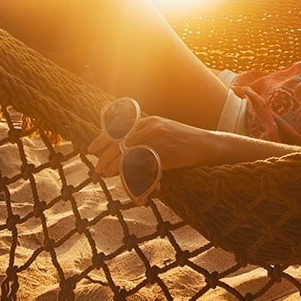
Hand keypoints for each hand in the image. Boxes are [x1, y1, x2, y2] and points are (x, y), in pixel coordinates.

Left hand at [86, 114, 218, 175]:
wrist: (209, 145)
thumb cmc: (186, 141)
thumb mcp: (164, 130)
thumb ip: (146, 135)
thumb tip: (125, 150)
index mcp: (150, 120)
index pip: (119, 128)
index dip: (102, 139)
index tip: (91, 149)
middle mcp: (152, 127)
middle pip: (121, 141)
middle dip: (105, 156)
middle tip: (98, 168)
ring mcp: (159, 140)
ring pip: (128, 154)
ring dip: (115, 166)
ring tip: (107, 174)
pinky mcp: (166, 154)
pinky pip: (143, 165)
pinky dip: (133, 174)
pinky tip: (127, 180)